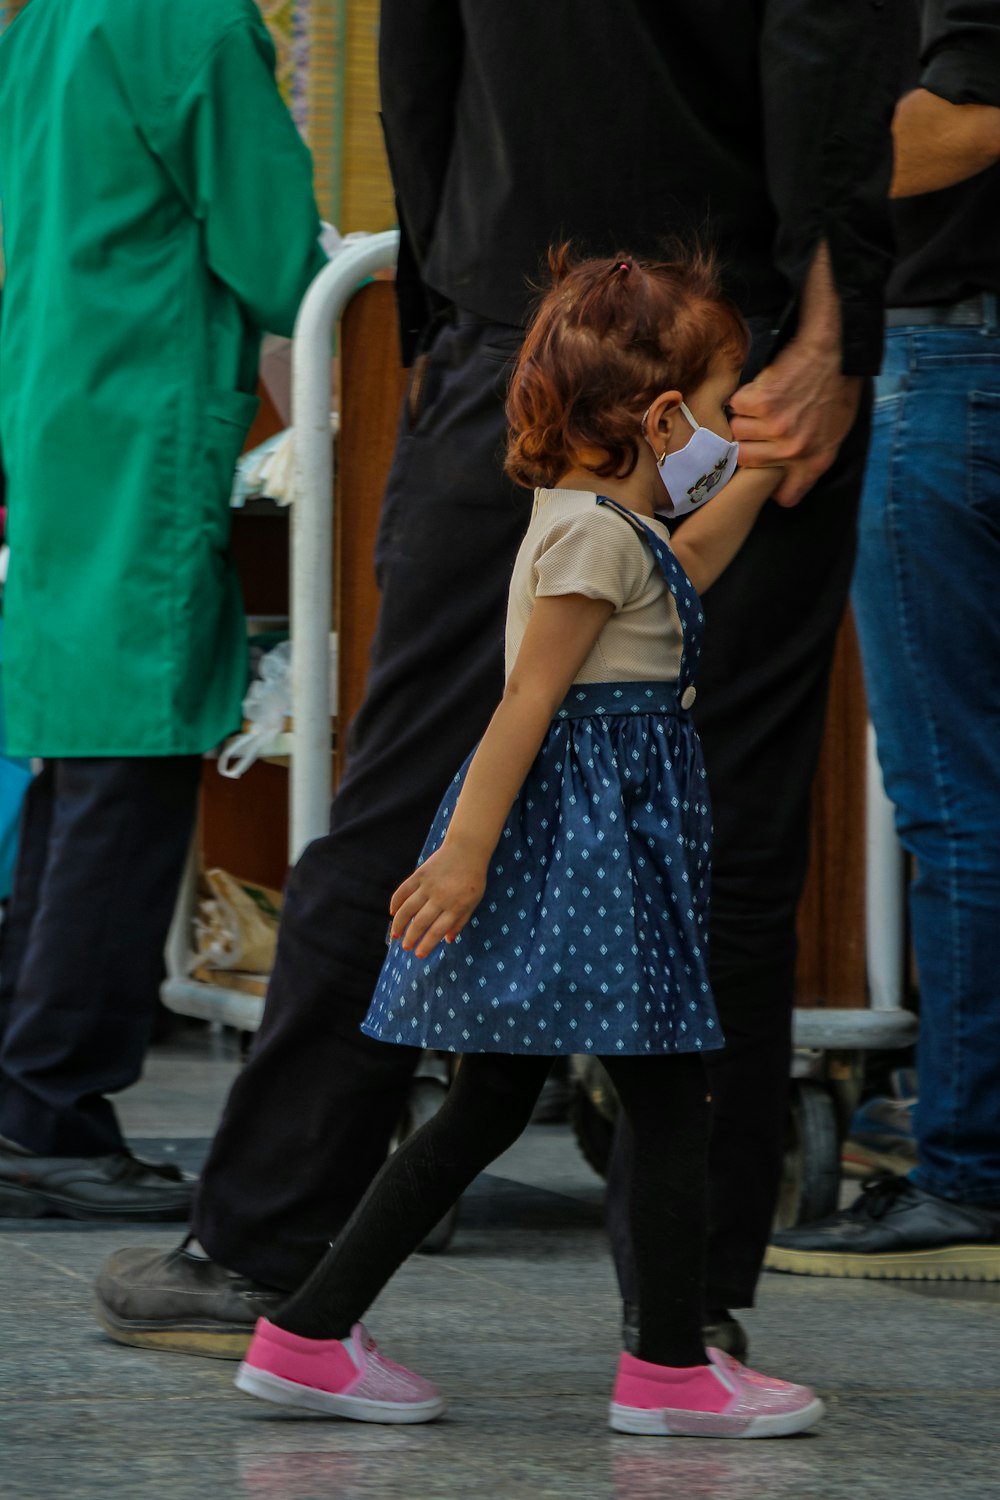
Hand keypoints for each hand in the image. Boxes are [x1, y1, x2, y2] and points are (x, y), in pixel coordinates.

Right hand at [389, 841, 486, 957]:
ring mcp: (428, 885)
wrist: (467, 849)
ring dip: (399, 924)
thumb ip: (461, 921)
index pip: (437, 931)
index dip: (427, 945)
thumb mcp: (473, 902)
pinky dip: (395, 902)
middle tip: (405, 947)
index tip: (419, 954)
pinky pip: (403, 891)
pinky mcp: (420, 874)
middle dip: (411, 938)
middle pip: (421, 922)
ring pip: (408, 909)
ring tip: (395, 934)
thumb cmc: (472, 879)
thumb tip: (448, 940)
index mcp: (456, 906)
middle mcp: (441, 897)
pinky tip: (393, 913)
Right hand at [729, 341, 861, 507]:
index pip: (786, 497)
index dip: (772, 484)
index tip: (767, 470)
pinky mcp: (762, 404)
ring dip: (747, 413)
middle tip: (762, 421)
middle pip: (746, 458)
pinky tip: (766, 385)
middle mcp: (794, 450)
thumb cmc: (837, 388)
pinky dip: (746, 392)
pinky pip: (737, 404)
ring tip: (769, 399)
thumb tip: (783, 476)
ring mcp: (776, 428)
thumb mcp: (836, 432)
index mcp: (816, 461)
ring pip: (738, 429)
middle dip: (751, 439)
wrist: (835, 350)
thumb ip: (810, 458)